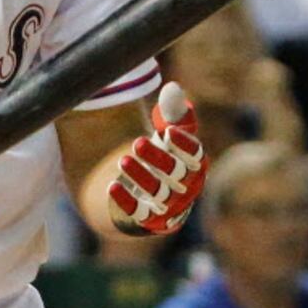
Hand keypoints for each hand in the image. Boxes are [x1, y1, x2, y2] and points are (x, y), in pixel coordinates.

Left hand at [108, 82, 205, 235]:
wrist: (146, 191)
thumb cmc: (163, 156)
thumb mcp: (167, 134)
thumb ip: (172, 113)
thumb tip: (173, 87)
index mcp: (196, 165)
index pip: (196, 156)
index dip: (185, 145)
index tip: (168, 131)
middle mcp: (188, 188)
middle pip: (177, 174)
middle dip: (158, 159)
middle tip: (136, 142)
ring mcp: (170, 206)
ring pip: (159, 193)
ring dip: (141, 177)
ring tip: (123, 160)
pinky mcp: (150, 220)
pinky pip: (140, 214)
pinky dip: (126, 201)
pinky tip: (111, 186)